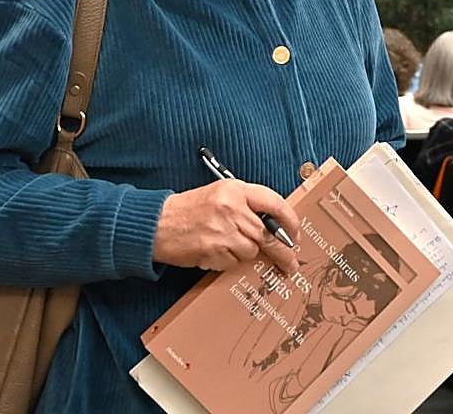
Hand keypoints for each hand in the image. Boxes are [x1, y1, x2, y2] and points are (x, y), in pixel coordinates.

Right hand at [152, 179, 299, 273]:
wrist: (156, 224)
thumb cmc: (189, 209)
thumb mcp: (220, 194)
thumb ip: (247, 205)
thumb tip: (275, 226)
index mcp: (235, 189)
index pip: (274, 203)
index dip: (290, 220)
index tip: (296, 233)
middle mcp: (231, 208)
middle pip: (267, 234)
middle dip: (281, 251)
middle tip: (290, 263)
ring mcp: (223, 230)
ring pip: (252, 250)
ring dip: (244, 253)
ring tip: (227, 244)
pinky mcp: (214, 250)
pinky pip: (234, 262)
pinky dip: (229, 261)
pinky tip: (214, 251)